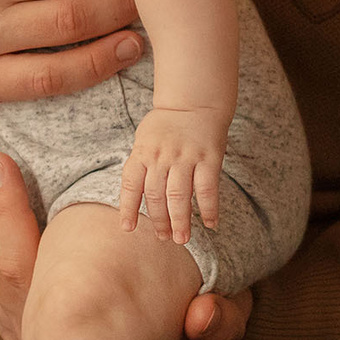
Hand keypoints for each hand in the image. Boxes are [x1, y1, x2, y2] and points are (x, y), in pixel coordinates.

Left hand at [0, 118, 249, 339]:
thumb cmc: (186, 327)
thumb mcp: (211, 324)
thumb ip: (215, 321)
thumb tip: (203, 312)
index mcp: (65, 332)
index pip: (18, 271)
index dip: (6, 212)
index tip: (0, 161)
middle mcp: (29, 332)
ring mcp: (10, 322)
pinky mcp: (0, 307)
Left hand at [118, 107, 225, 244]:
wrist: (194, 101)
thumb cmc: (166, 126)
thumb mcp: (144, 140)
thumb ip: (140, 166)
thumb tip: (134, 201)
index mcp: (142, 152)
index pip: (130, 184)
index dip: (128, 208)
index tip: (128, 229)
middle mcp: (162, 156)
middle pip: (156, 195)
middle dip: (159, 220)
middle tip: (164, 238)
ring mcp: (185, 157)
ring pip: (179, 196)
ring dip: (180, 220)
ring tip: (182, 238)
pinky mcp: (209, 157)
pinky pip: (207, 188)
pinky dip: (209, 209)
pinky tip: (210, 223)